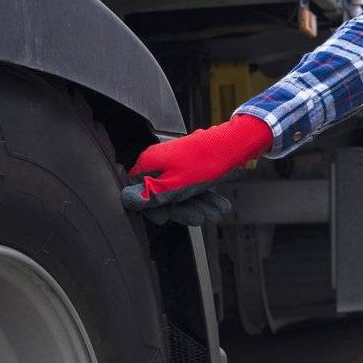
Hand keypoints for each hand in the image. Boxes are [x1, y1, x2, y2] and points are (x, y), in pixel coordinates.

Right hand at [122, 112, 272, 224]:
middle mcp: (162, 162)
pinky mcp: (193, 168)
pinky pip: (195, 187)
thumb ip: (150, 194)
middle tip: (201, 217)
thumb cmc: (205, 160)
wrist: (235, 143)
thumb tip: (128, 200)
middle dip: (185, 210)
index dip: (152, 208)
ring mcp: (178, 165)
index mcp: (151, 163)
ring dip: (200, 206)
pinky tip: (220, 206)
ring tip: (216, 213)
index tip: (164, 218)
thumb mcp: (174, 184)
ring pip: (183, 193)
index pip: (141, 191)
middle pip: (165, 195)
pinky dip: (206, 197)